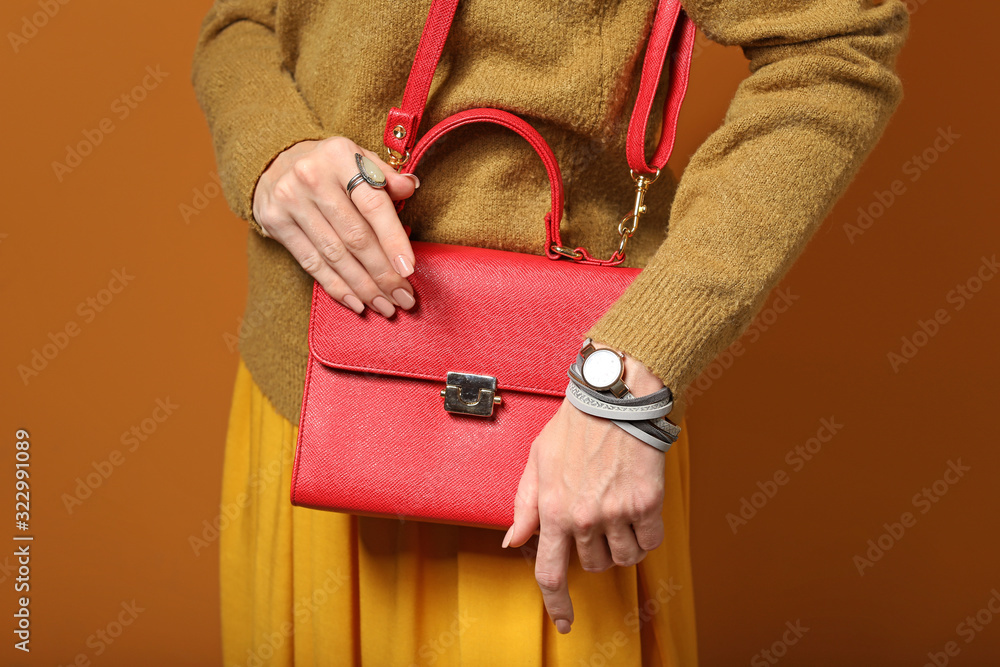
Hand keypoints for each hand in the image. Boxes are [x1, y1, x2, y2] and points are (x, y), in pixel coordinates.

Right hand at [252, 136, 420, 317]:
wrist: (273, 162)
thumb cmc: (329, 166)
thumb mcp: (357, 157)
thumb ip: (385, 174)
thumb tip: (411, 186)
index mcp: (339, 156)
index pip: (373, 205)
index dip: (393, 240)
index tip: (409, 269)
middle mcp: (312, 177)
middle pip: (355, 236)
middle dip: (383, 273)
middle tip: (404, 297)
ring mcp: (290, 201)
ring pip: (335, 255)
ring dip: (364, 287)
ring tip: (385, 305)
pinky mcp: (275, 223)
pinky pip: (311, 263)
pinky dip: (336, 286)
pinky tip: (357, 302)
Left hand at [503, 339, 667, 633]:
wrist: (615, 398)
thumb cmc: (576, 425)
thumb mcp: (537, 461)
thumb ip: (526, 505)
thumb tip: (513, 540)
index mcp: (553, 508)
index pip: (549, 571)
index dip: (557, 603)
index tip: (565, 621)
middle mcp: (584, 516)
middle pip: (592, 565)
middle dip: (594, 549)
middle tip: (597, 517)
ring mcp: (616, 512)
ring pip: (624, 557)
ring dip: (622, 542)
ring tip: (618, 508)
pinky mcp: (646, 503)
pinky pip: (650, 541)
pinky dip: (646, 533)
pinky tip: (639, 510)